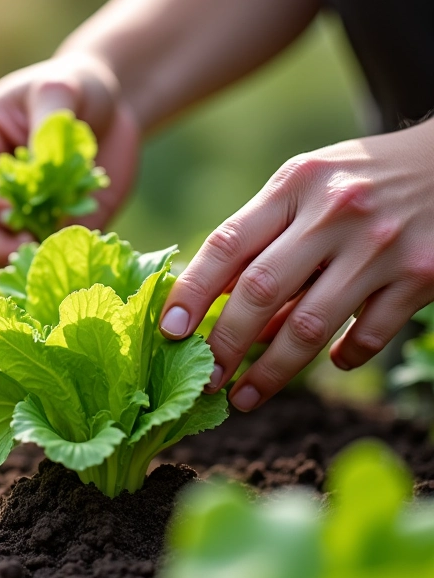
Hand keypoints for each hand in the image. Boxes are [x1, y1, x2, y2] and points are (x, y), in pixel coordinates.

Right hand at [0, 53, 139, 265]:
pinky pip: (27, 261)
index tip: (9, 210)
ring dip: (16, 261)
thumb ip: (49, 121)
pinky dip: (43, 267)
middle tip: (27, 247)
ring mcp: (1, 214)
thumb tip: (40, 173)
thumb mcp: (63, 87)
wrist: (108, 114)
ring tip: (48, 259)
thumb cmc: (76, 89)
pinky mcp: (32, 234)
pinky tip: (65, 263)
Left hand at [159, 121, 433, 410]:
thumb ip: (262, 239)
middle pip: (261, 290)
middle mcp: (334, 212)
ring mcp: (381, 246)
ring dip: (272, 370)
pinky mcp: (422, 275)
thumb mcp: (303, 189)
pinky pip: (369, 335)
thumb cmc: (357, 181)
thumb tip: (217, 308)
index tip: (169, 331)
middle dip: (225, 343)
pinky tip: (331, 362)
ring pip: (311, 324)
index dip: (191, 292)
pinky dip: (345, 357)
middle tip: (206, 378)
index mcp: (294, 185)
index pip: (227, 244)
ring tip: (244, 396)